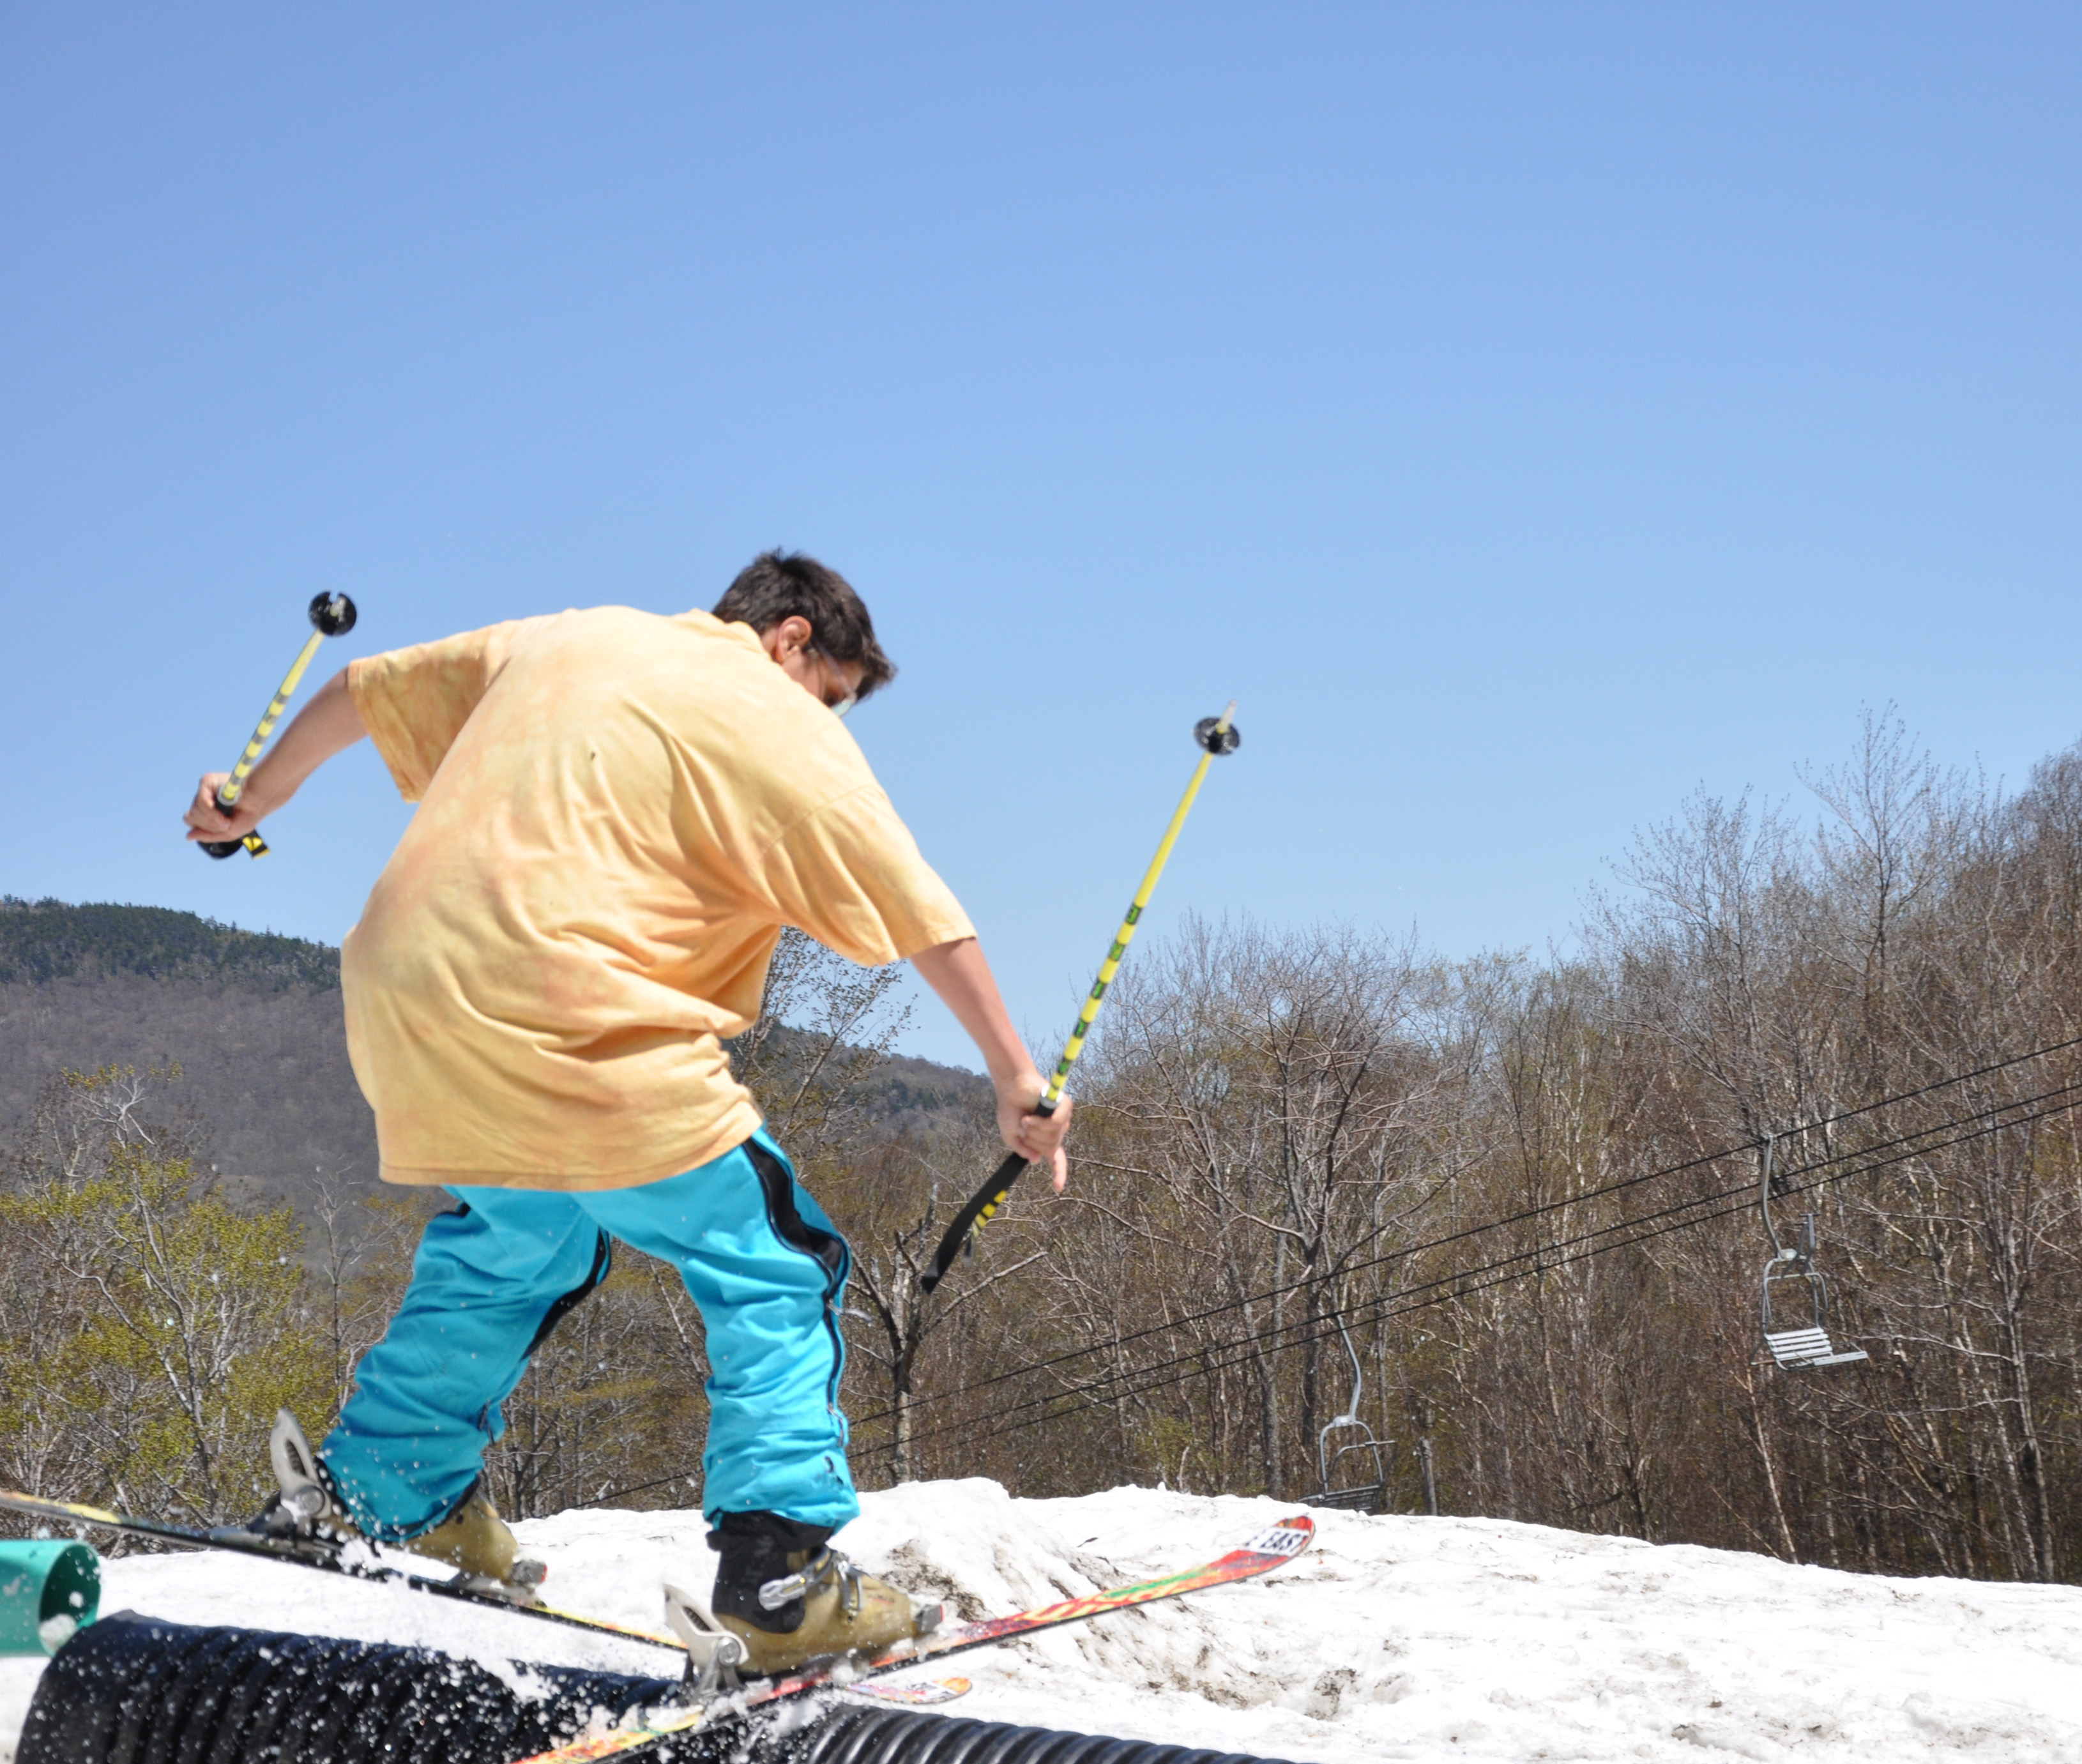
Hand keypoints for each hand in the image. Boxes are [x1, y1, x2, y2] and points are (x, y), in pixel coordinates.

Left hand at [184, 772, 263, 842]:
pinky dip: (212, 813)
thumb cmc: (247, 815)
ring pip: (194, 812)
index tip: (222, 827)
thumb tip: (188, 837)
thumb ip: (208, 835)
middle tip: (225, 823)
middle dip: (208, 825)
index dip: (203, 828)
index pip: (191, 821)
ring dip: (211, 820)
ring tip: (225, 819)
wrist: (259, 800)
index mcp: (206, 810)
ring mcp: (204, 791)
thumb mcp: (228, 832)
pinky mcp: (207, 782)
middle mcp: (203, 799)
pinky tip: (222, 813)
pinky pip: (201, 803)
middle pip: (190, 818)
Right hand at [995, 1070, 1072, 1192]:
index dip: (1058, 1173)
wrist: (1011, 1087)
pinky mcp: (1064, 1106)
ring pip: (1053, 1137)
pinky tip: (1030, 1117)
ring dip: (1034, 1131)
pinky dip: (1040, 1123)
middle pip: (1049, 1148)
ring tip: (1025, 1119)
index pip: (1056, 1159)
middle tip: (1023, 1126)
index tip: (1057, 1188)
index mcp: (1045, 1138)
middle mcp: (1056, 1130)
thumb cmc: (1011, 1110)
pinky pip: (1055, 1124)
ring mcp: (1062, 1119)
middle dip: (1032, 1141)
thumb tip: (1036, 1160)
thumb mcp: (1011, 1136)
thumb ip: (1022, 1149)